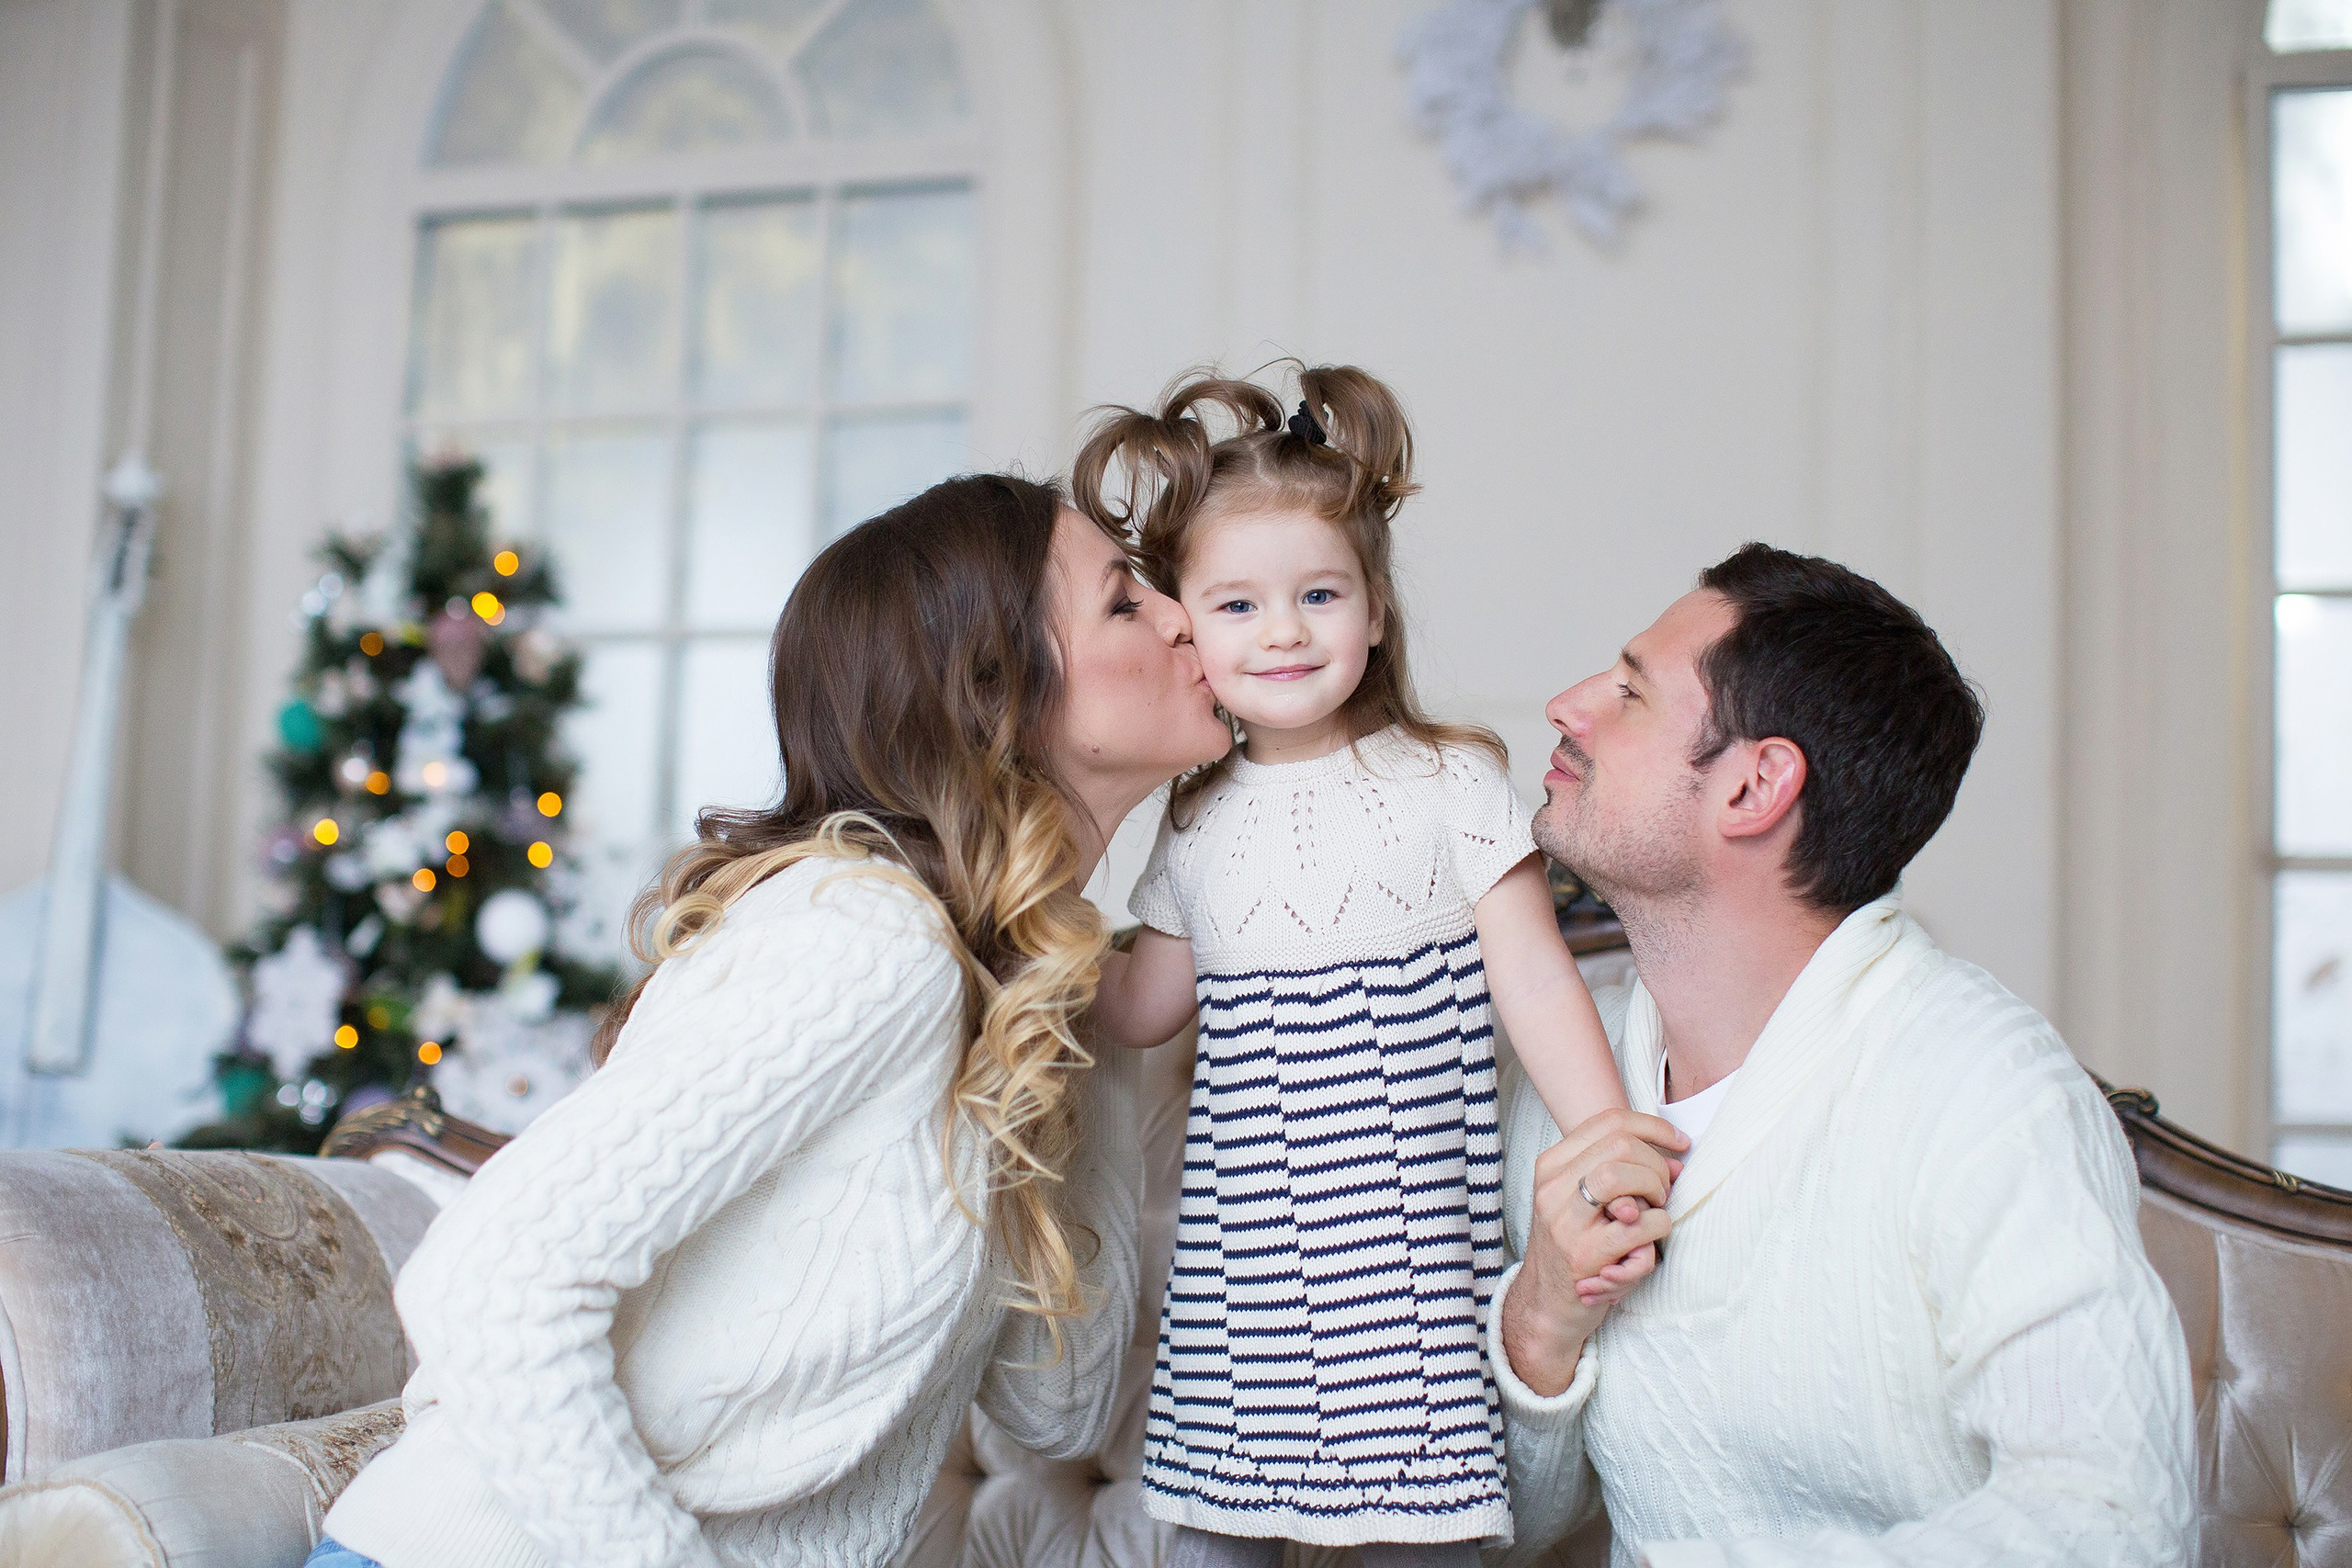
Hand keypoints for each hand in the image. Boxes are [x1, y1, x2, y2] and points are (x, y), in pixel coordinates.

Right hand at [1501, 1108, 1686, 1395]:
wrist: (1545, 1305)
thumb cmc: (1573, 1247)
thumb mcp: (1582, 1200)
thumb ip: (1620, 1173)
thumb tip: (1675, 1161)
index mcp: (1551, 1166)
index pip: (1609, 1122)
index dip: (1654, 1127)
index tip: (1679, 1143)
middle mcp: (1553, 1189)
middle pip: (1621, 1145)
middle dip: (1656, 1165)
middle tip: (1660, 1193)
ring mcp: (1565, 1222)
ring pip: (1624, 1176)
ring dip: (1654, 1192)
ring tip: (1652, 1212)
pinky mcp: (1585, 1256)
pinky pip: (1643, 1226)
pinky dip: (1659, 1229)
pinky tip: (1647, 1244)